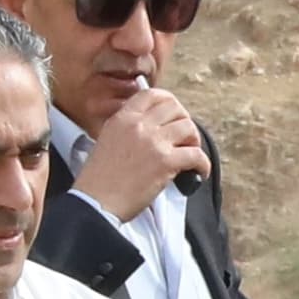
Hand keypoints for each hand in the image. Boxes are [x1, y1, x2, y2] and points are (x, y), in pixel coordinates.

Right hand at [74, 89, 206, 221]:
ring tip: (190, 155)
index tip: (174, 114)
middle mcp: (138, 125)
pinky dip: (202, 164)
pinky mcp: (165, 162)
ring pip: (188, 127)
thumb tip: (152, 128)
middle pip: (175, 108)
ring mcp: (153, 142)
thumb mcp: (106, 141)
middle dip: (184, 120)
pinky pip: (196, 155)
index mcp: (122, 118)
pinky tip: (199, 172)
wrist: (95, 203)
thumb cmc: (98, 180)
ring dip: (194, 141)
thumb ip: (127, 129)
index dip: (168, 102)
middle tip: (185, 138)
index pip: (152, 94)